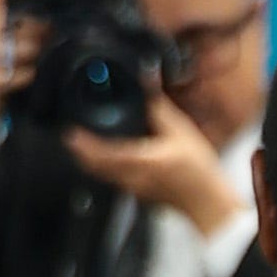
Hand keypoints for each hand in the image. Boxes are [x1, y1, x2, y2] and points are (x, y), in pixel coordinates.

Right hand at [0, 0, 47, 140]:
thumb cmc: (5, 68)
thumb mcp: (18, 41)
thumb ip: (34, 26)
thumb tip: (62, 15)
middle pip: (9, 16)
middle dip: (34, 27)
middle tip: (51, 36)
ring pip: (14, 47)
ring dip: (33, 53)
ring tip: (41, 59)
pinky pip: (15, 74)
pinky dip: (28, 76)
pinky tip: (33, 76)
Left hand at [67, 97, 240, 236]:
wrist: (209, 203)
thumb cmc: (199, 170)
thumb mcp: (180, 130)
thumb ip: (157, 103)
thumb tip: (146, 73)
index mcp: (144, 160)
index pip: (107, 153)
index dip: (86, 144)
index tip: (70, 133)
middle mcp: (134, 177)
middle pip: (97, 166)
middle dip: (80, 152)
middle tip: (68, 136)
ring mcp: (134, 189)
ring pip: (102, 175)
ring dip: (88, 161)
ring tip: (79, 145)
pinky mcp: (138, 194)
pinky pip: (113, 180)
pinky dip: (102, 168)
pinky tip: (102, 158)